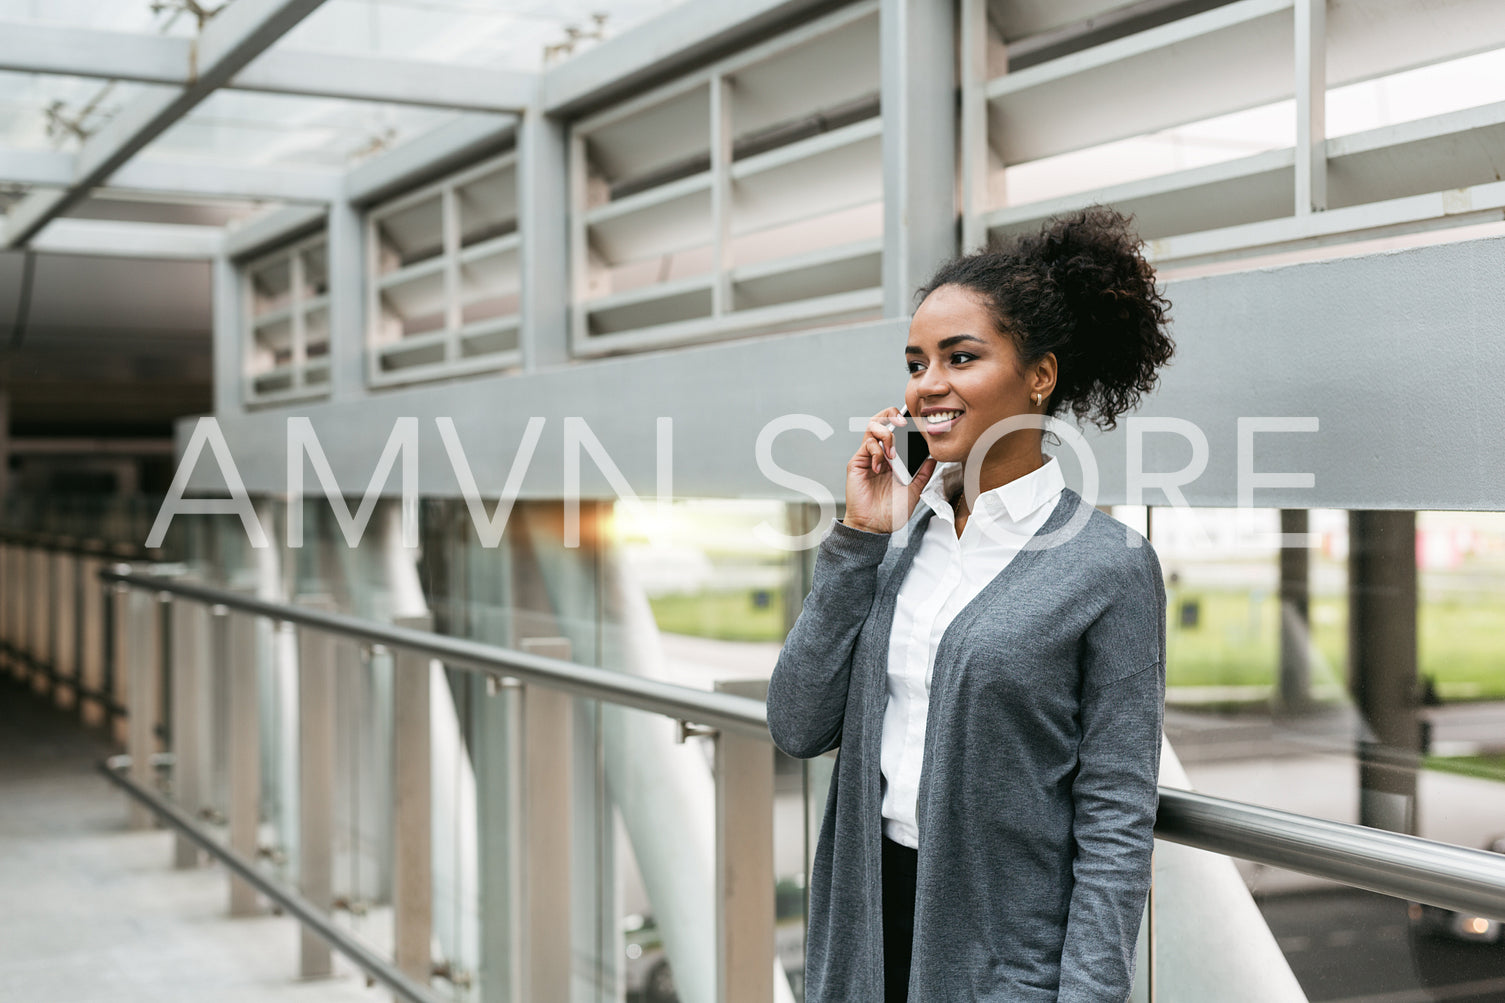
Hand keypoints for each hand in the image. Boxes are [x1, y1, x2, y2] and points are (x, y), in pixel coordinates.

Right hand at [842, 407, 937, 533]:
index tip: (918, 423)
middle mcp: (881, 454)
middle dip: (892, 415)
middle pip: (882, 420)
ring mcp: (868, 457)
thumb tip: (934, 457)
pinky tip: (880, 467)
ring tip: (892, 453)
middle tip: (903, 424)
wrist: (875, 526)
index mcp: (894, 459)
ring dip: (886, 435)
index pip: (898, 430)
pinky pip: (866, 445)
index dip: (905, 421)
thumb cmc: (892, 512)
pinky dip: (876, 452)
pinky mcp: (857, 463)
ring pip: (873, 427)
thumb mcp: (914, 491)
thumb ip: (923, 473)